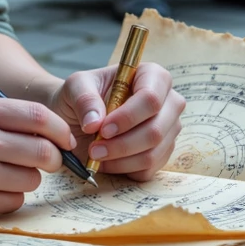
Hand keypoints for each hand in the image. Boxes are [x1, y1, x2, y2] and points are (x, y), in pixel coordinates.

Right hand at [0, 95, 76, 221]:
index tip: (65, 140)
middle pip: (44, 152)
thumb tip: (51, 132)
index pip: (39, 117)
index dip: (60, 130)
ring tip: (2, 175)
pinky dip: (8, 198)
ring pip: (32, 180)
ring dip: (26, 179)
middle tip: (46, 162)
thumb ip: (1, 117)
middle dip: (53, 159)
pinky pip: (13, 203)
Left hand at [52, 63, 184, 180]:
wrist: (80, 116)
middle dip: (122, 145)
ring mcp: (168, 129)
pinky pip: (149, 169)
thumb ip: (84, 99)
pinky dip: (124, 169)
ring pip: (153, 153)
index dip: (128, 117)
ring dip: (120, 160)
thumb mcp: (76, 87)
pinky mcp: (162, 153)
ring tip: (95, 154)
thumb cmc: (83, 95)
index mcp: (152, 76)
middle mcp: (168, 102)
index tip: (103, 129)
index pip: (151, 99)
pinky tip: (106, 161)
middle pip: (156, 130)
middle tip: (94, 149)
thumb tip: (95, 122)